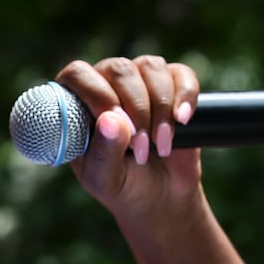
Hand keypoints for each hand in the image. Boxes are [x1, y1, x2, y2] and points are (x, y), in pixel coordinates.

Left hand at [53, 55, 204, 216]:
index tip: (119, 126)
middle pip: (118, 69)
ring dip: (160, 106)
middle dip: (136, 109)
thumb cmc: (122, 186)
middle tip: (141, 148)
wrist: (162, 196)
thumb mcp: (105, 180)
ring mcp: (140, 82)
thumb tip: (111, 120)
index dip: (98, 94)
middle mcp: (105, 85)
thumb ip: (103, 153)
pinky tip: (183, 120)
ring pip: (150, 67)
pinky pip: (181, 74)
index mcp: (78, 104)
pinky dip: (186, 95)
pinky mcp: (173, 85)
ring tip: (161, 144)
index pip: (77, 75)